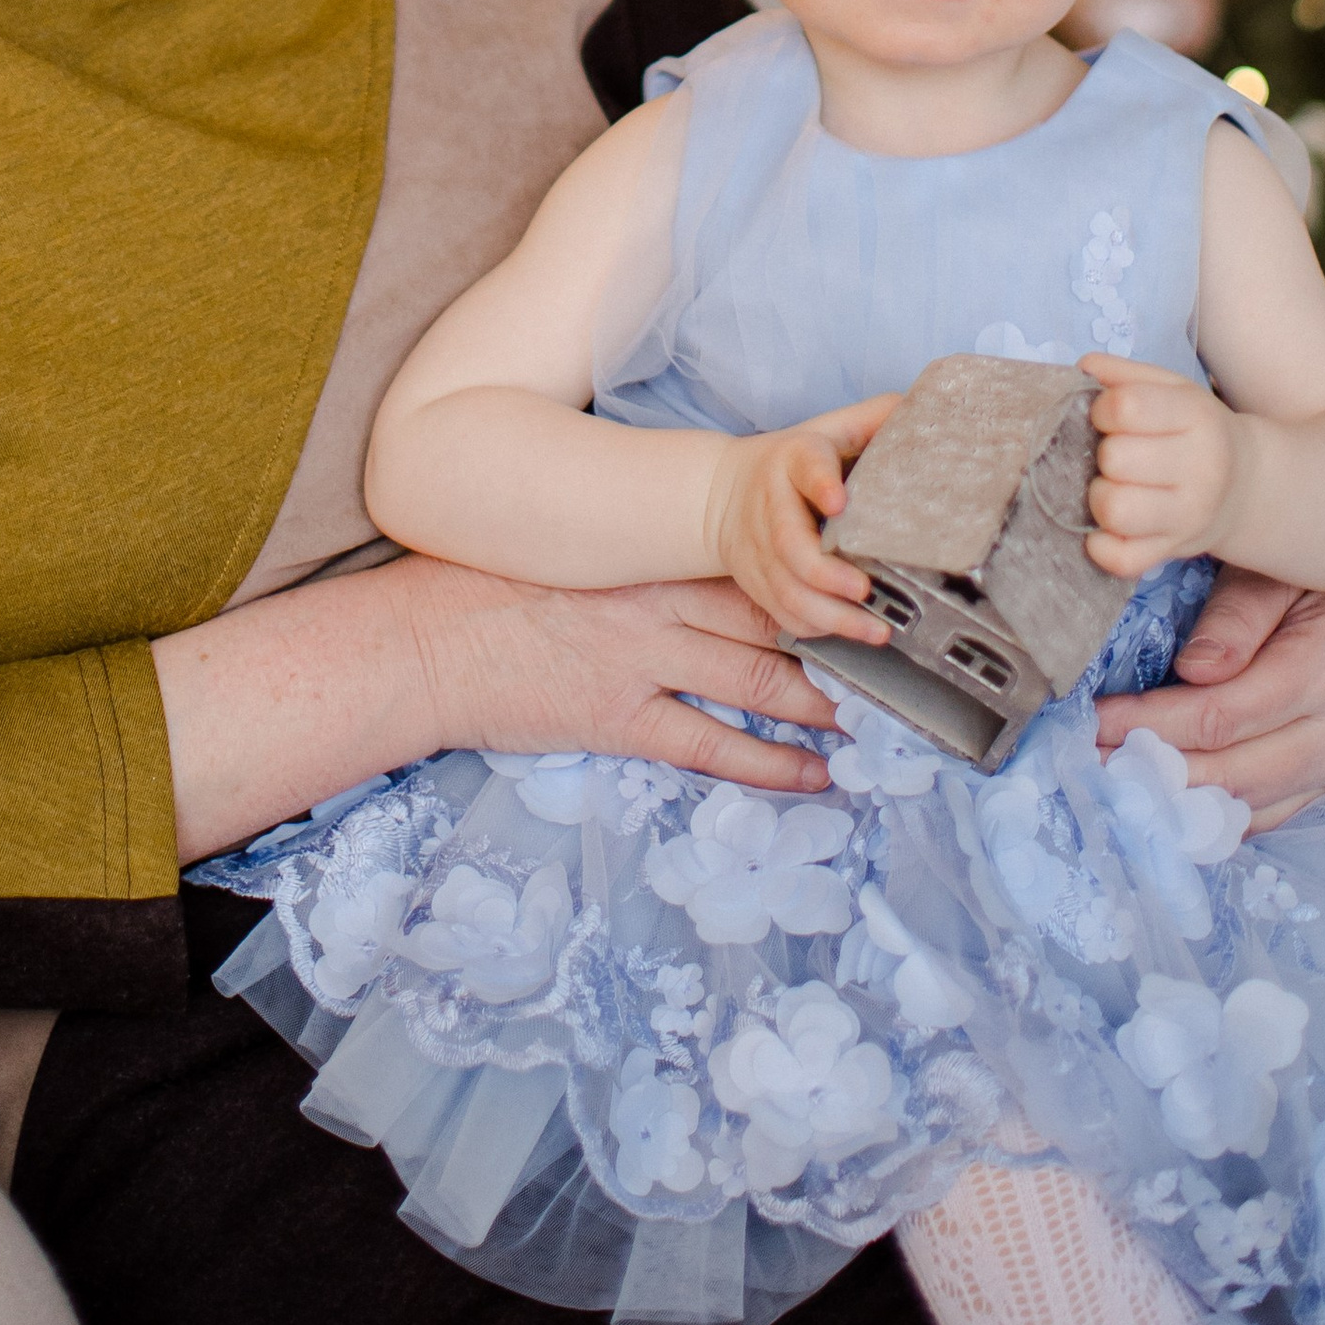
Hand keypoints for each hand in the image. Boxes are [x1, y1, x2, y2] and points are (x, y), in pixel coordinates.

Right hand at [407, 557, 845, 796]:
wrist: (428, 639)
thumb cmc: (496, 586)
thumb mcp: (578, 549)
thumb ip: (644, 553)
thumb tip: (713, 560)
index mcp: (649, 553)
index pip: (753, 560)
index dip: (817, 575)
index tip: (868, 582)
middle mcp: (658, 601)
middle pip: (773, 617)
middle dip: (840, 637)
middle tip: (897, 653)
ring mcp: (641, 662)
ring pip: (759, 682)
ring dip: (824, 703)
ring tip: (875, 720)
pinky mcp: (620, 719)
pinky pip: (712, 747)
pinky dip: (771, 765)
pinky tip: (815, 775)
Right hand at [705, 397, 899, 646]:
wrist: (721, 494)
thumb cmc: (793, 463)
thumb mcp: (828, 431)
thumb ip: (872, 419)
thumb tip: (924, 406)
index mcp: (793, 461)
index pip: (805, 466)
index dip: (820, 482)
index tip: (839, 501)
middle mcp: (771, 507)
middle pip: (790, 545)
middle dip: (827, 573)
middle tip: (865, 589)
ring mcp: (760, 551)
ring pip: (788, 590)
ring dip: (831, 615)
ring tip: (876, 629)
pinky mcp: (758, 584)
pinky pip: (785, 614)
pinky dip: (818, 628)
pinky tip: (853, 633)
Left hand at [1081, 352, 1241, 573]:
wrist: (1245, 485)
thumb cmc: (1194, 430)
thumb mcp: (1172, 388)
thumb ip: (1124, 373)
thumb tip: (1083, 368)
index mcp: (1197, 417)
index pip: (1126, 407)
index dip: (1101, 409)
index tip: (1106, 416)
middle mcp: (1200, 469)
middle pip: (1115, 459)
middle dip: (1102, 454)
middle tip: (1114, 455)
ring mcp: (1189, 518)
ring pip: (1115, 511)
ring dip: (1098, 497)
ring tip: (1112, 487)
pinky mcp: (1174, 553)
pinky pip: (1122, 560)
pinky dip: (1101, 547)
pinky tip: (1104, 529)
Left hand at [1095, 570, 1324, 831]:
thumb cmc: (1321, 565)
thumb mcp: (1276, 566)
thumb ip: (1236, 617)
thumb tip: (1192, 671)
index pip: (1222, 716)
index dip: (1150, 725)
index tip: (1093, 721)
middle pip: (1232, 773)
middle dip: (1153, 771)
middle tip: (1087, 762)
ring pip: (1248, 805)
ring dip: (1176, 802)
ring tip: (1114, 782)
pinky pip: (1269, 813)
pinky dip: (1214, 814)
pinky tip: (1164, 800)